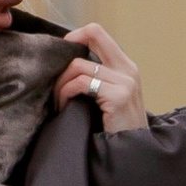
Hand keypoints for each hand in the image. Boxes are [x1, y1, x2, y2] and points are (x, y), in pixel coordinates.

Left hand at [56, 23, 147, 137]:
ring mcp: (125, 82)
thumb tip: (66, 65)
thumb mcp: (111, 97)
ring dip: (61, 83)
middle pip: (92, 34)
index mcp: (125, 66)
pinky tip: (64, 107)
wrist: (131, 153)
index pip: (98, 32)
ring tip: (59, 101)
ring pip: (79, 65)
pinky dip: (66, 93)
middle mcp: (128, 69)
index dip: (75, 37)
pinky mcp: (118, 96)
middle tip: (55, 78)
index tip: (60, 58)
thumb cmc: (115, 128)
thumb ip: (97, 78)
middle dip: (67, 54)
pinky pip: (81, 83)